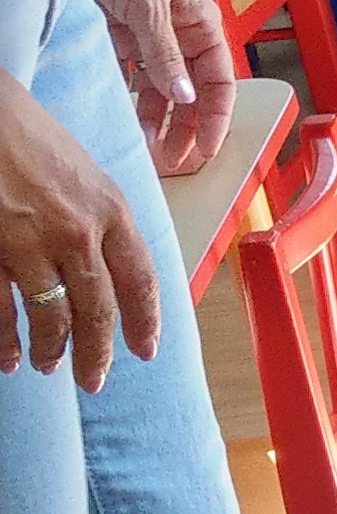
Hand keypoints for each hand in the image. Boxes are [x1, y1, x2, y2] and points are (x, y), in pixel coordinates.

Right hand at [0, 67, 160, 387]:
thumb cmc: (26, 134)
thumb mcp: (82, 171)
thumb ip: (100, 217)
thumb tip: (109, 262)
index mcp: (111, 209)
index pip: (141, 280)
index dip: (145, 322)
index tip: (146, 351)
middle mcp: (79, 232)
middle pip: (99, 309)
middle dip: (97, 352)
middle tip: (93, 380)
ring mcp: (32, 244)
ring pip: (53, 317)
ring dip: (52, 349)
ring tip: (49, 366)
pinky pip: (4, 310)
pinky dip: (7, 340)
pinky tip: (10, 357)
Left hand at [59, 0, 234, 171]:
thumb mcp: (148, 7)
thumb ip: (166, 56)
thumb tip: (186, 100)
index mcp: (203, 23)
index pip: (220, 81)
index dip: (218, 118)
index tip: (208, 150)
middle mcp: (182, 34)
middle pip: (194, 92)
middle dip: (189, 127)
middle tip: (178, 160)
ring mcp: (152, 37)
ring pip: (162, 89)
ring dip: (158, 118)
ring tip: (150, 147)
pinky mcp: (122, 37)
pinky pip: (132, 78)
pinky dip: (132, 100)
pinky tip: (129, 121)